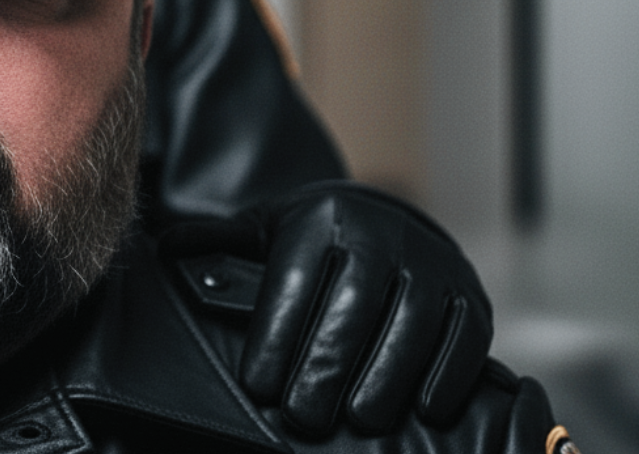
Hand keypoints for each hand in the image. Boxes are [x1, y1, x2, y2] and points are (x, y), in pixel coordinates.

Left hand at [164, 181, 492, 436]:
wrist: (386, 218)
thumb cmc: (315, 239)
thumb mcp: (265, 230)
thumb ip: (220, 244)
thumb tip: (167, 249)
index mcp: (322, 220)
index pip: (296, 282)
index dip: (278, 337)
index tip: (259, 386)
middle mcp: (382, 235)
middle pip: (353, 307)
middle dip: (326, 366)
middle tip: (301, 416)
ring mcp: (432, 263)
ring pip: (411, 323)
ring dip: (386, 377)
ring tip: (358, 420)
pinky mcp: (471, 293)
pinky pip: (465, 335)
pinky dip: (448, 374)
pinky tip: (423, 410)